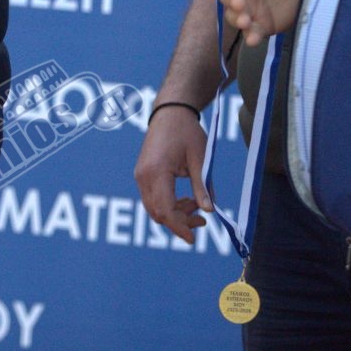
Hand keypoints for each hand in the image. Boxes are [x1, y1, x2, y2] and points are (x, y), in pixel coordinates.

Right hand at [134, 102, 210, 242]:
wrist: (170, 111)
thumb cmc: (186, 131)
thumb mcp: (200, 159)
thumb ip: (202, 186)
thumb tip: (210, 211)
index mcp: (156, 172)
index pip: (165, 210)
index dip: (179, 227)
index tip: (193, 239)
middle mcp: (143, 176)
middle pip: (157, 213)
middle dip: (179, 222)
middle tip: (202, 221)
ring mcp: (141, 175)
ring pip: (154, 207)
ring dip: (175, 213)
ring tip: (197, 207)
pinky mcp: (143, 174)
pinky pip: (153, 198)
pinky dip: (169, 204)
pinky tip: (187, 199)